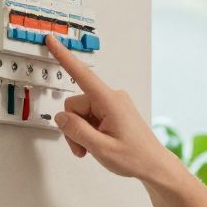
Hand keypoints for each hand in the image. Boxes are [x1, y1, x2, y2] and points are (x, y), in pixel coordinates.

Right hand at [42, 33, 179, 186]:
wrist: (154, 166)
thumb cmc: (136, 158)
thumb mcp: (101, 148)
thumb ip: (76, 131)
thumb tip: (61, 118)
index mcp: (110, 101)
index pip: (81, 74)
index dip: (64, 56)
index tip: (52, 40)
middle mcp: (112, 98)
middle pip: (75, 105)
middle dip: (73, 127)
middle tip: (82, 148)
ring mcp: (113, 104)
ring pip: (80, 113)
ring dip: (80, 132)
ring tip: (92, 149)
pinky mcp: (113, 111)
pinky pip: (90, 117)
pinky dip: (88, 131)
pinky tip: (96, 143)